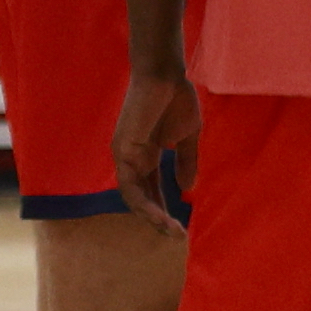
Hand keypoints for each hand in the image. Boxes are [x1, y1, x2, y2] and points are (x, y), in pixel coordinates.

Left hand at [111, 66, 203, 233]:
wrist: (165, 75)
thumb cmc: (177, 98)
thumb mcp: (187, 136)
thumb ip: (186, 162)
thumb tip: (188, 188)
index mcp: (147, 155)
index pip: (153, 190)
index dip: (165, 208)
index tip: (182, 226)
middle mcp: (132, 159)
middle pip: (141, 198)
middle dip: (158, 218)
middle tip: (176, 235)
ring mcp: (125, 156)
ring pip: (133, 197)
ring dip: (151, 216)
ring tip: (170, 230)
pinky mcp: (122, 151)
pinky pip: (130, 185)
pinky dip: (143, 202)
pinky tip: (160, 214)